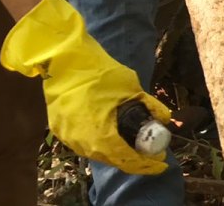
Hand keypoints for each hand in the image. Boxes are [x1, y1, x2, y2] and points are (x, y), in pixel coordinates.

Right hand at [0, 0, 171, 174]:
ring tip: (135, 146)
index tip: (161, 162)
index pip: (126, 159)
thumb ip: (149, 106)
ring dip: (117, 152)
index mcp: (100, 134)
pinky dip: (101, 144)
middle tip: (152, 154)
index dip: (146, 163)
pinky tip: (113, 137)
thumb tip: (164, 120)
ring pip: (97, 153)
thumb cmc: (100, 72)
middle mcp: (82, 142)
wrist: (64, 60)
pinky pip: (84, 143)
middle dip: (134, 159)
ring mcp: (68, 137)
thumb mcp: (131, 87)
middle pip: (112, 159)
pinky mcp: (59, 130)